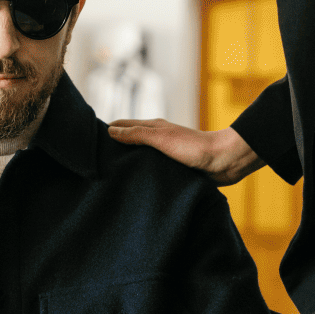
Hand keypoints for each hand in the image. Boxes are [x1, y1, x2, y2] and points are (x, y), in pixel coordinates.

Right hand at [106, 120, 262, 186]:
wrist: (225, 162)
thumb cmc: (195, 148)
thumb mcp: (162, 139)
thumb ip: (137, 135)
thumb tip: (111, 131)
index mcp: (153, 128)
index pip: (122, 127)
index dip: (106, 132)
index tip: (89, 144)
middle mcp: (157, 140)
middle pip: (129, 142)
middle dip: (114, 150)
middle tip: (96, 165)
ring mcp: (165, 155)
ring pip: (140, 158)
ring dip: (128, 165)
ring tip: (111, 178)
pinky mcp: (173, 170)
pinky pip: (152, 172)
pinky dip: (142, 176)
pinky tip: (135, 186)